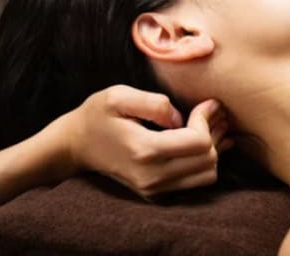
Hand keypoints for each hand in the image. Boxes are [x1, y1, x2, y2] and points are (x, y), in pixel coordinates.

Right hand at [55, 85, 232, 198]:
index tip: (205, 102)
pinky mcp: (157, 193)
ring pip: (208, 175)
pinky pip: (196, 182)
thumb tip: (180, 118)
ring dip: (213, 149)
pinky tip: (205, 140)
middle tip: (212, 111)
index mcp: (145, 151)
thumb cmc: (97, 115)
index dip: (206, 119)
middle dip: (214, 132)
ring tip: (209, 124)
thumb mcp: (119, 96)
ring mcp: (154, 189)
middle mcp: (152, 177)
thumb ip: (154, 103)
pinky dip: (205, 161)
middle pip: (208, 160)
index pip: (198, 142)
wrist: (75, 145)